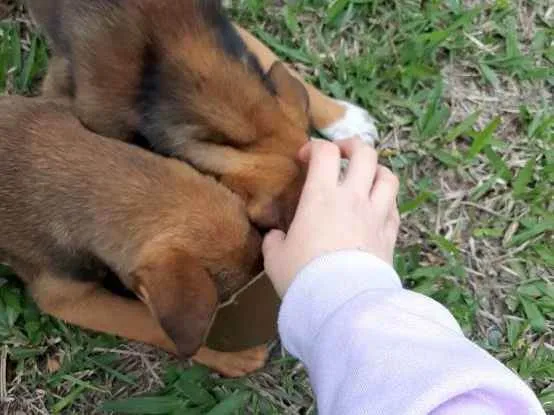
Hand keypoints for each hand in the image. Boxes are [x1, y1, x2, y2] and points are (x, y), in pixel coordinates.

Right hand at [262, 138, 399, 297]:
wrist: (340, 304)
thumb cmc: (303, 276)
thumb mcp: (275, 259)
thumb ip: (275, 241)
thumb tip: (277, 237)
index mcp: (322, 196)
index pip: (324, 152)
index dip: (314, 147)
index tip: (304, 159)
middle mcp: (353, 198)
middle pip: (365, 153)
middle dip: (352, 146)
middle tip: (341, 155)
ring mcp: (376, 215)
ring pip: (388, 177)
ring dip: (377, 170)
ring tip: (366, 177)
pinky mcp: (390, 235)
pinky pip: (395, 208)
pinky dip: (387, 201)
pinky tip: (378, 208)